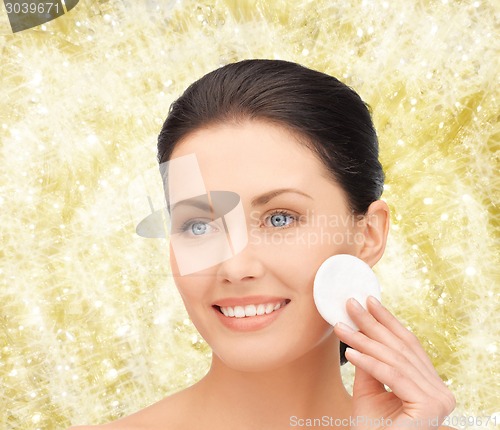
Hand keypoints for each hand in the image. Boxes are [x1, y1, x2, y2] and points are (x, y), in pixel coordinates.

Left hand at [333, 296, 455, 428]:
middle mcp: (440, 391)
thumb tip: (359, 329)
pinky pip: (392, 376)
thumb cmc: (373, 429)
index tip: (369, 300)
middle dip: (373, 324)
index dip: (387, 320)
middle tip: (351, 303)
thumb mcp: (368, 390)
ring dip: (364, 340)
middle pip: (400, 348)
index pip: (406, 345)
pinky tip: (350, 351)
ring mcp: (439, 399)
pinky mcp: (429, 407)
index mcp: (430, 384)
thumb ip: (368, 362)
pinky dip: (369, 362)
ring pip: (393, 359)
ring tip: (342, 325)